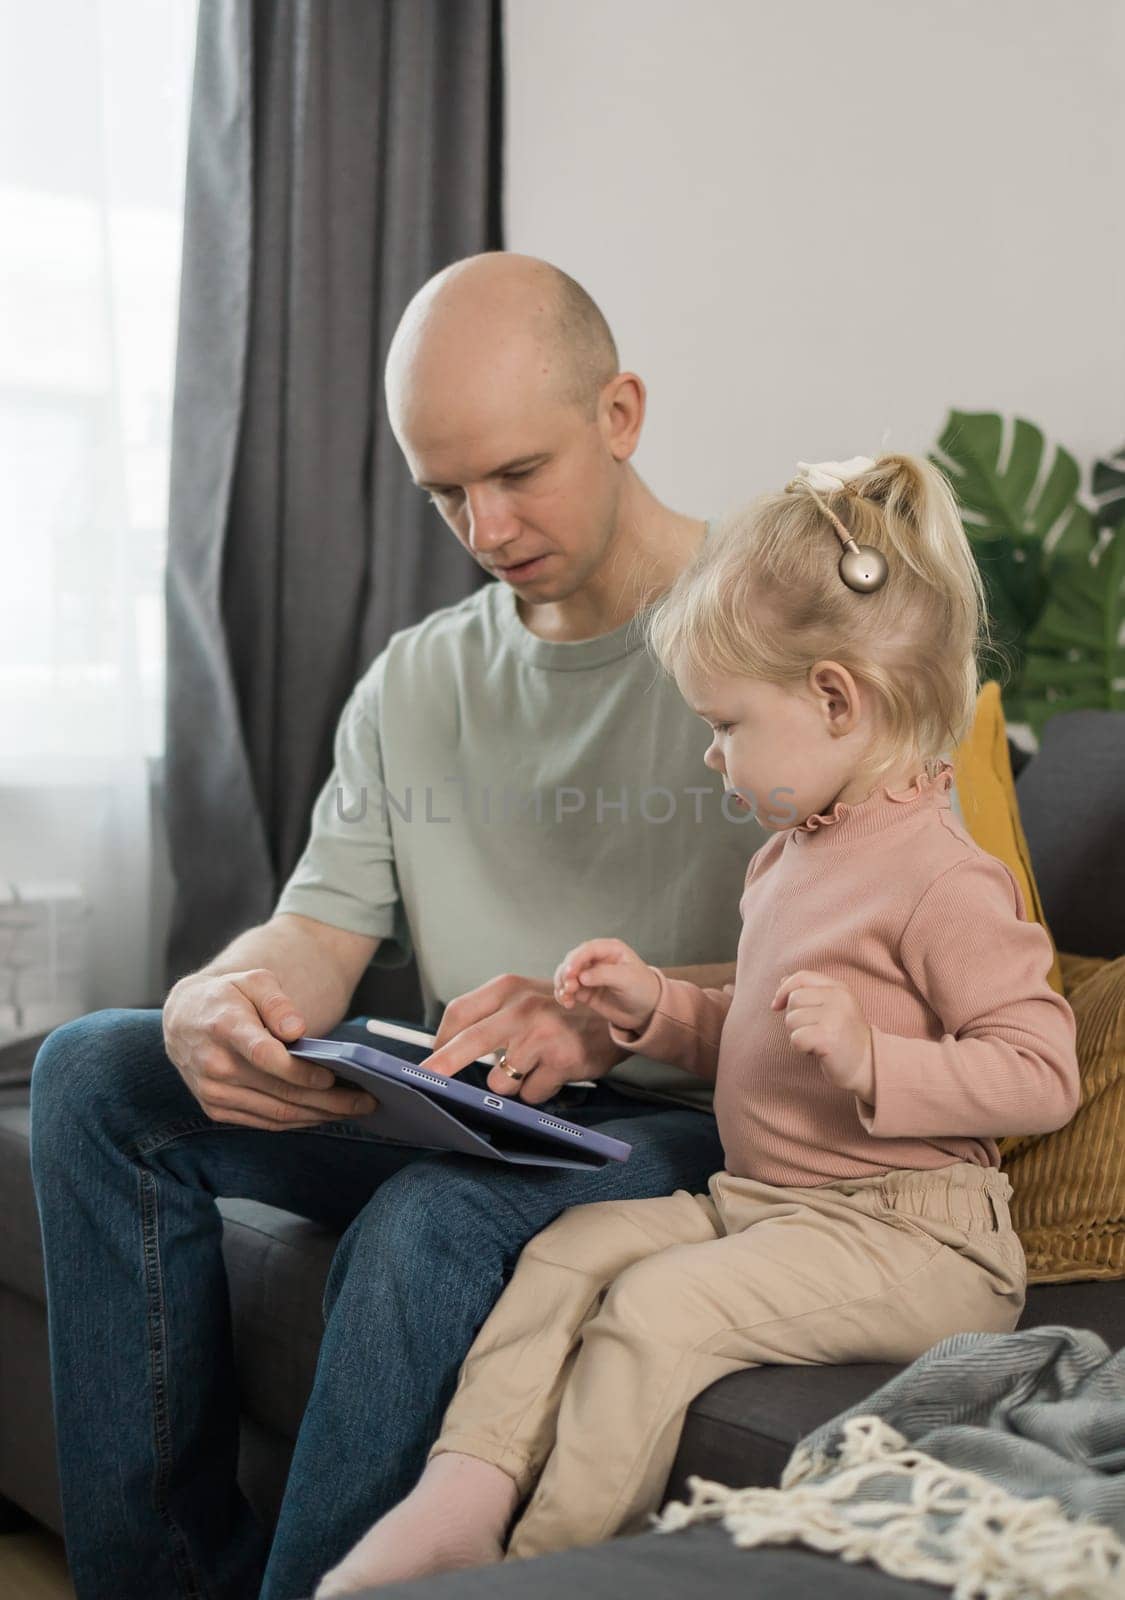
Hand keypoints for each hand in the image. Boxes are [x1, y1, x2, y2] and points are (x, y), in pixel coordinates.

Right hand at [162, 968, 377, 1129]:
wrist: (183, 1020)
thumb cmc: (227, 997)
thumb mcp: (252, 980)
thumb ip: (277, 1001)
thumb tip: (297, 1030)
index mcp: (224, 1029)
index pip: (265, 1057)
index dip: (301, 1072)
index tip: (332, 1077)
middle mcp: (215, 1066)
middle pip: (280, 1092)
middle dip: (328, 1101)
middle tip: (365, 1101)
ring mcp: (213, 1093)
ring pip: (276, 1114)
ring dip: (319, 1115)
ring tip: (353, 1109)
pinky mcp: (215, 1109)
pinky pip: (265, 1122)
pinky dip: (297, 1121)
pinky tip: (323, 1114)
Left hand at [421, 974, 628, 1103]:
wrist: (614, 1018)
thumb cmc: (562, 1012)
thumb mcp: (526, 997)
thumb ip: (491, 1015)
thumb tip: (447, 1046)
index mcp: (509, 987)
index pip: (460, 1012)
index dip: (441, 1038)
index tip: (432, 1055)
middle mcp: (523, 1007)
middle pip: (469, 1041)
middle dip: (442, 1063)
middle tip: (425, 1076)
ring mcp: (542, 1035)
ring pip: (501, 1079)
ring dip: (512, 1083)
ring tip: (534, 1065)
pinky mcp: (560, 1060)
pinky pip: (530, 1093)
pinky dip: (537, 1090)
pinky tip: (553, 1072)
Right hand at [553, 938, 660, 1035]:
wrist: (648, 1010)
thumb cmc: (643, 988)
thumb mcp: (627, 978)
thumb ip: (604, 975)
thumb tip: (581, 977)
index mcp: (610, 949)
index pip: (587, 949)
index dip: (575, 959)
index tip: (570, 973)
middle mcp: (597, 959)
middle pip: (573, 961)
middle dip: (566, 973)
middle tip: (568, 988)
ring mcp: (589, 975)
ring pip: (567, 975)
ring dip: (562, 984)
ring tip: (566, 998)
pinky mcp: (585, 991)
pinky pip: (568, 990)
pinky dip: (563, 995)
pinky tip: (567, 1003)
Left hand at [771, 970, 873, 1099]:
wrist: (868, 1066)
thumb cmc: (843, 1037)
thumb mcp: (831, 1008)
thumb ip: (809, 992)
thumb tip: (782, 981)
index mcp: (839, 988)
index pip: (801, 977)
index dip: (784, 991)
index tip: (776, 1006)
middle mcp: (839, 998)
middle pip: (793, 1000)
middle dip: (794, 1019)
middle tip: (813, 1031)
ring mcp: (835, 1017)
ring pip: (792, 1020)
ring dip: (798, 1035)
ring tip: (817, 1041)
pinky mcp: (828, 1037)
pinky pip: (796, 1039)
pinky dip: (800, 1048)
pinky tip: (817, 1051)